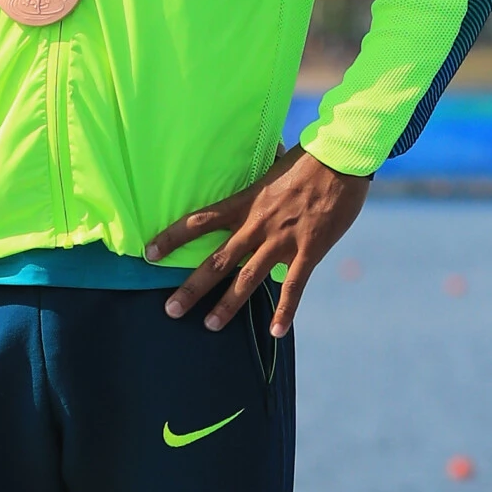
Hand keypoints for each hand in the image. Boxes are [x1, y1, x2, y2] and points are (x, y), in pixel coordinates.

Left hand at [145, 146, 370, 334]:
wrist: (341, 159)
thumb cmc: (309, 159)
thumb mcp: (273, 166)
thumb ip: (259, 176)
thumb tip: (255, 161)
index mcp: (245, 203)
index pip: (200, 222)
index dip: (172, 238)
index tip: (149, 254)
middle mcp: (257, 225)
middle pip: (216, 261)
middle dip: (191, 288)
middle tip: (170, 310)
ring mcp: (281, 240)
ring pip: (247, 279)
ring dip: (227, 305)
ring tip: (210, 325)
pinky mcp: (309, 251)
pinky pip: (294, 287)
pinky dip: (284, 311)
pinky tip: (275, 332)